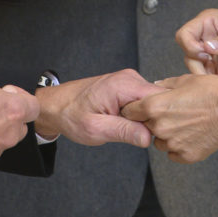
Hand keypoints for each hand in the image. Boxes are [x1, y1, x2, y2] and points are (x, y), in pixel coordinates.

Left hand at [35, 68, 157, 147]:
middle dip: (154, 120)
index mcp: (123, 85)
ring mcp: (130, 81)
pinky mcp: (128, 88)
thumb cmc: (70, 115)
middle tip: (137, 135)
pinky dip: (140, 116)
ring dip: (147, 119)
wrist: (56, 105)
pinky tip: (127, 124)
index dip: (161, 119)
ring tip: (129, 129)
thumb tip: (148, 137)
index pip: (160, 99)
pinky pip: (144, 102)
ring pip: (153, 103)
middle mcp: (130, 78)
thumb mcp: (95, 129)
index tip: (153, 135)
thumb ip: (123, 132)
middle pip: (159, 101)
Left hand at [121, 74, 217, 163]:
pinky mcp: (185, 156)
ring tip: (184, 123)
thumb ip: (164, 85)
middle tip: (172, 112)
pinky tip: (191, 134)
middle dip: (153, 120)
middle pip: (144, 126)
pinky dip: (178, 146)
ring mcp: (172, 144)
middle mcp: (159, 127)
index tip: (143, 107)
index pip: (130, 111)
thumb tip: (154, 86)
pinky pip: (173, 153)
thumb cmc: (211, 90)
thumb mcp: (184, 80)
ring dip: (166, 134)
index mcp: (154, 106)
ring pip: (159, 142)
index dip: (135, 108)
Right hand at [176, 8, 217, 77]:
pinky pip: (206, 74)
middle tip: (211, 74)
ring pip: (194, 65)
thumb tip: (206, 47)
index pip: (184, 34)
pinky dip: (212, 80)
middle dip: (196, 65)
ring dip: (204, 74)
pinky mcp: (217, 64)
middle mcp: (205, 35)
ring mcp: (210, 51)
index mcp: (207, 22)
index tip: (205, 54)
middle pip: (187, 52)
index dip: (190, 46)